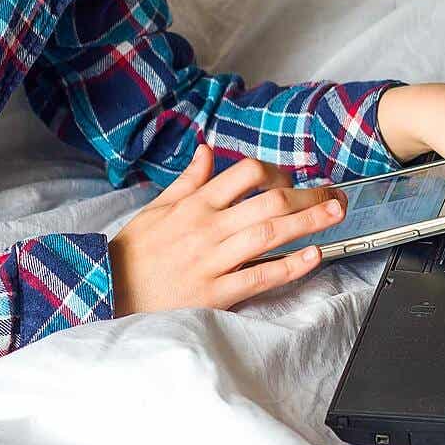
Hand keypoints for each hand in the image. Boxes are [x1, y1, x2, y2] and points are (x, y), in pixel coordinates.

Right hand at [107, 144, 346, 317]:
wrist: (108, 290)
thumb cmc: (135, 251)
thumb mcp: (156, 207)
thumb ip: (187, 180)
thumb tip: (207, 151)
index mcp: (195, 204)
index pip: (246, 173)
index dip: (277, 172)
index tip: (290, 179)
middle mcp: (207, 228)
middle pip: (269, 202)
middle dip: (308, 196)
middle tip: (335, 195)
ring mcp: (212, 261)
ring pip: (270, 234)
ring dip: (309, 222)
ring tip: (335, 214)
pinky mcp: (215, 293)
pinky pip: (259, 276)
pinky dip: (290, 265)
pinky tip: (313, 255)